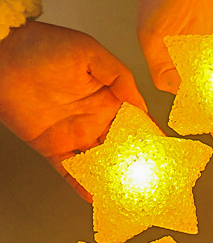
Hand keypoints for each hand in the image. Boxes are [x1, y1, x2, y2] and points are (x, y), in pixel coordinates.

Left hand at [0, 21, 145, 199]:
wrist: (0, 54)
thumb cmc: (41, 45)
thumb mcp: (88, 52)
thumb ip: (119, 76)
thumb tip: (142, 103)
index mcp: (109, 98)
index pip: (137, 123)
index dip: (152, 138)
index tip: (166, 153)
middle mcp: (95, 119)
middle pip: (123, 149)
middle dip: (139, 165)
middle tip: (154, 181)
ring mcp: (74, 134)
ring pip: (101, 163)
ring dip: (115, 178)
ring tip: (130, 194)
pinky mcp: (52, 146)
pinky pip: (70, 171)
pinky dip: (82, 186)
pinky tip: (96, 197)